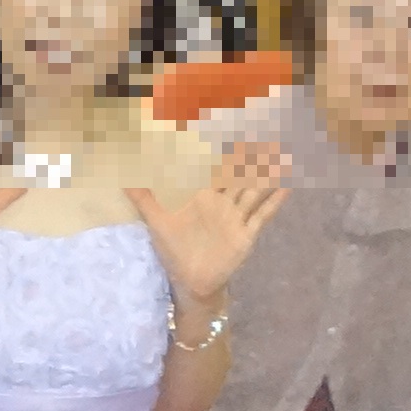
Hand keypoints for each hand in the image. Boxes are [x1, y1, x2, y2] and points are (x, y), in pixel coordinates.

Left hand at [135, 139, 289, 311]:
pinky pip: (262, 215)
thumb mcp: (156, 221)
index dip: (224, 150)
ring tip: (281, 153)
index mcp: (202, 196)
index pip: (215, 168)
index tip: (232, 128)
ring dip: (267, 173)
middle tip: (267, 133)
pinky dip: (275, 201)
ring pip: (254, 190)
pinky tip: (288, 186)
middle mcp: (222, 203)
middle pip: (240, 174)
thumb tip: (122, 175)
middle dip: (252, 156)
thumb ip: (143, 197)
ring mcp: (236, 217)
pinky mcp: (246, 234)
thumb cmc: (174, 250)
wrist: (191, 282)